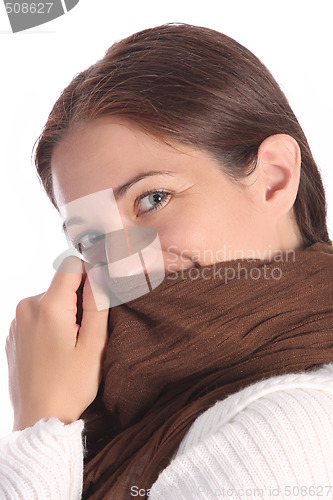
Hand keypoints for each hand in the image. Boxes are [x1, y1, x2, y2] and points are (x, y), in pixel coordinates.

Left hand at [6, 256, 108, 430]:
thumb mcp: (94, 345)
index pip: (71, 266)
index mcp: (48, 307)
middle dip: (78, 300)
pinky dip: (51, 324)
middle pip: (61, 284)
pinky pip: (38, 315)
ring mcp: (17, 321)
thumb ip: (98, 303)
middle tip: (86, 333)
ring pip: (50, 300)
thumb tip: (98, 272)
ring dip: (65, 313)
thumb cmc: (70, 386)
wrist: (39, 418)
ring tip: (70, 346)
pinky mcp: (13, 333)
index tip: (99, 296)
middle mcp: (27, 307)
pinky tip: (56, 350)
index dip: (90, 274)